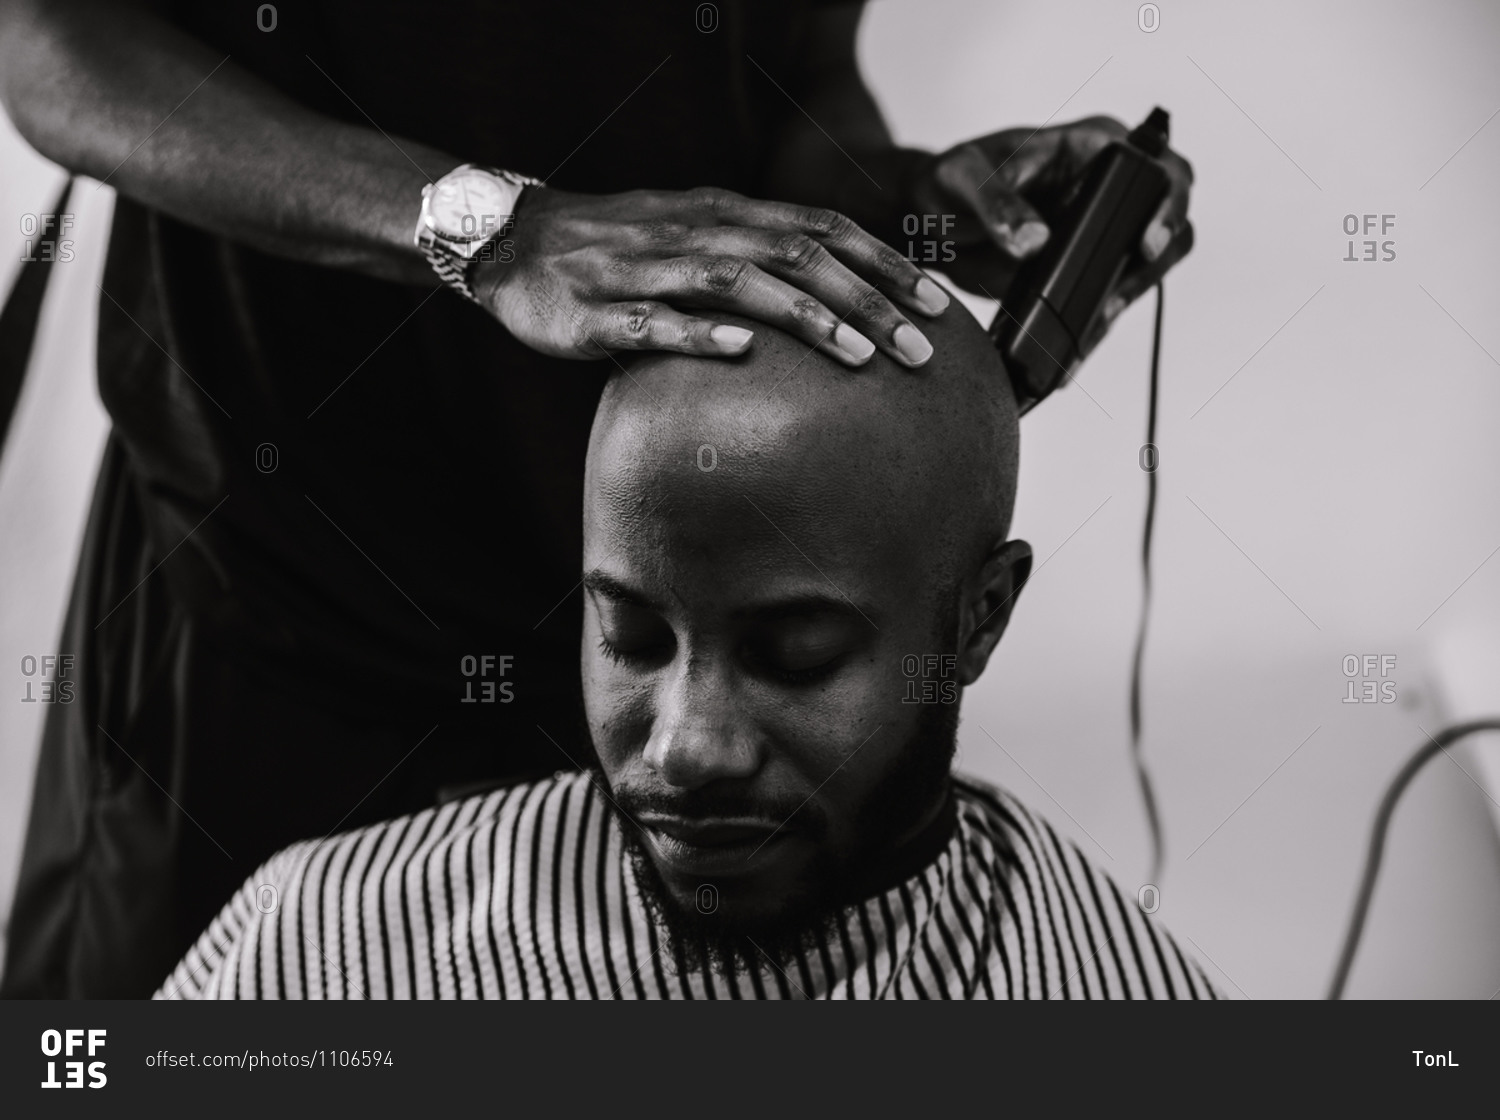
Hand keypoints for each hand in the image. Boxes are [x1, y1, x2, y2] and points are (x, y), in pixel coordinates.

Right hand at [475, 185, 951, 367]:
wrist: (513, 243)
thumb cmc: (616, 250)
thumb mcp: (693, 238)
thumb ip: (754, 261)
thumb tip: (833, 301)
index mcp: (723, 214)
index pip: (821, 229)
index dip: (883, 264)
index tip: (937, 304)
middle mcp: (693, 231)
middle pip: (795, 255)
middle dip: (865, 299)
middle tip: (919, 348)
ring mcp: (645, 267)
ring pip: (736, 281)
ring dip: (804, 316)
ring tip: (858, 355)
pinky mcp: (597, 308)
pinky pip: (653, 319)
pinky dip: (698, 332)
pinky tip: (741, 351)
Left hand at [910, 115, 1193, 341]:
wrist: (927, 219)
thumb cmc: (948, 180)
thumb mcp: (962, 179)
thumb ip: (995, 203)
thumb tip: (1035, 241)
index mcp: (1093, 147)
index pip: (1157, 168)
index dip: (1166, 204)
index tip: (1146, 242)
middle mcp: (1108, 187)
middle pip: (1168, 225)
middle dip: (1152, 266)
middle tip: (1114, 300)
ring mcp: (1100, 233)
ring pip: (1142, 271)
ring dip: (1122, 303)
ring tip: (1086, 334)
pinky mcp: (1081, 272)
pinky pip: (1102, 302)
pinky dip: (1091, 329)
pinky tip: (1071, 354)